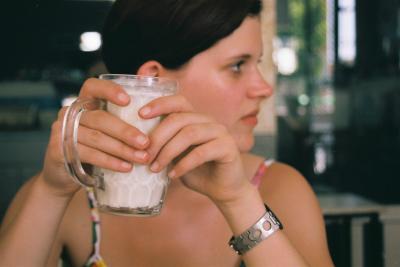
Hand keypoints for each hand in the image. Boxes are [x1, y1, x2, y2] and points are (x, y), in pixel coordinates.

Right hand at [40, 78, 149, 196]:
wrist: (64, 178)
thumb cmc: (94, 151)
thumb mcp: (106, 133)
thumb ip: (122, 119)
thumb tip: (155, 103)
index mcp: (83, 104)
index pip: (92, 87)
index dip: (109, 90)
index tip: (128, 100)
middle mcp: (70, 113)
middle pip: (101, 118)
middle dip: (126, 131)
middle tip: (146, 143)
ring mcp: (61, 131)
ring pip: (97, 138)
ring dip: (122, 149)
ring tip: (142, 158)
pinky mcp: (57, 150)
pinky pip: (89, 154)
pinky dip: (110, 162)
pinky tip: (126, 167)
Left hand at [139, 95, 250, 204]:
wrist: (222, 190)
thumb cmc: (196, 171)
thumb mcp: (176, 156)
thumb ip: (164, 145)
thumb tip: (135, 142)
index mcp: (196, 118)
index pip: (178, 102)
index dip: (159, 104)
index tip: (140, 114)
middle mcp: (209, 120)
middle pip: (179, 119)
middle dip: (158, 137)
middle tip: (144, 156)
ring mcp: (220, 132)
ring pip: (189, 134)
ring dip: (167, 152)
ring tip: (155, 168)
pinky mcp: (228, 147)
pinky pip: (201, 153)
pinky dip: (183, 164)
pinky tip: (173, 175)